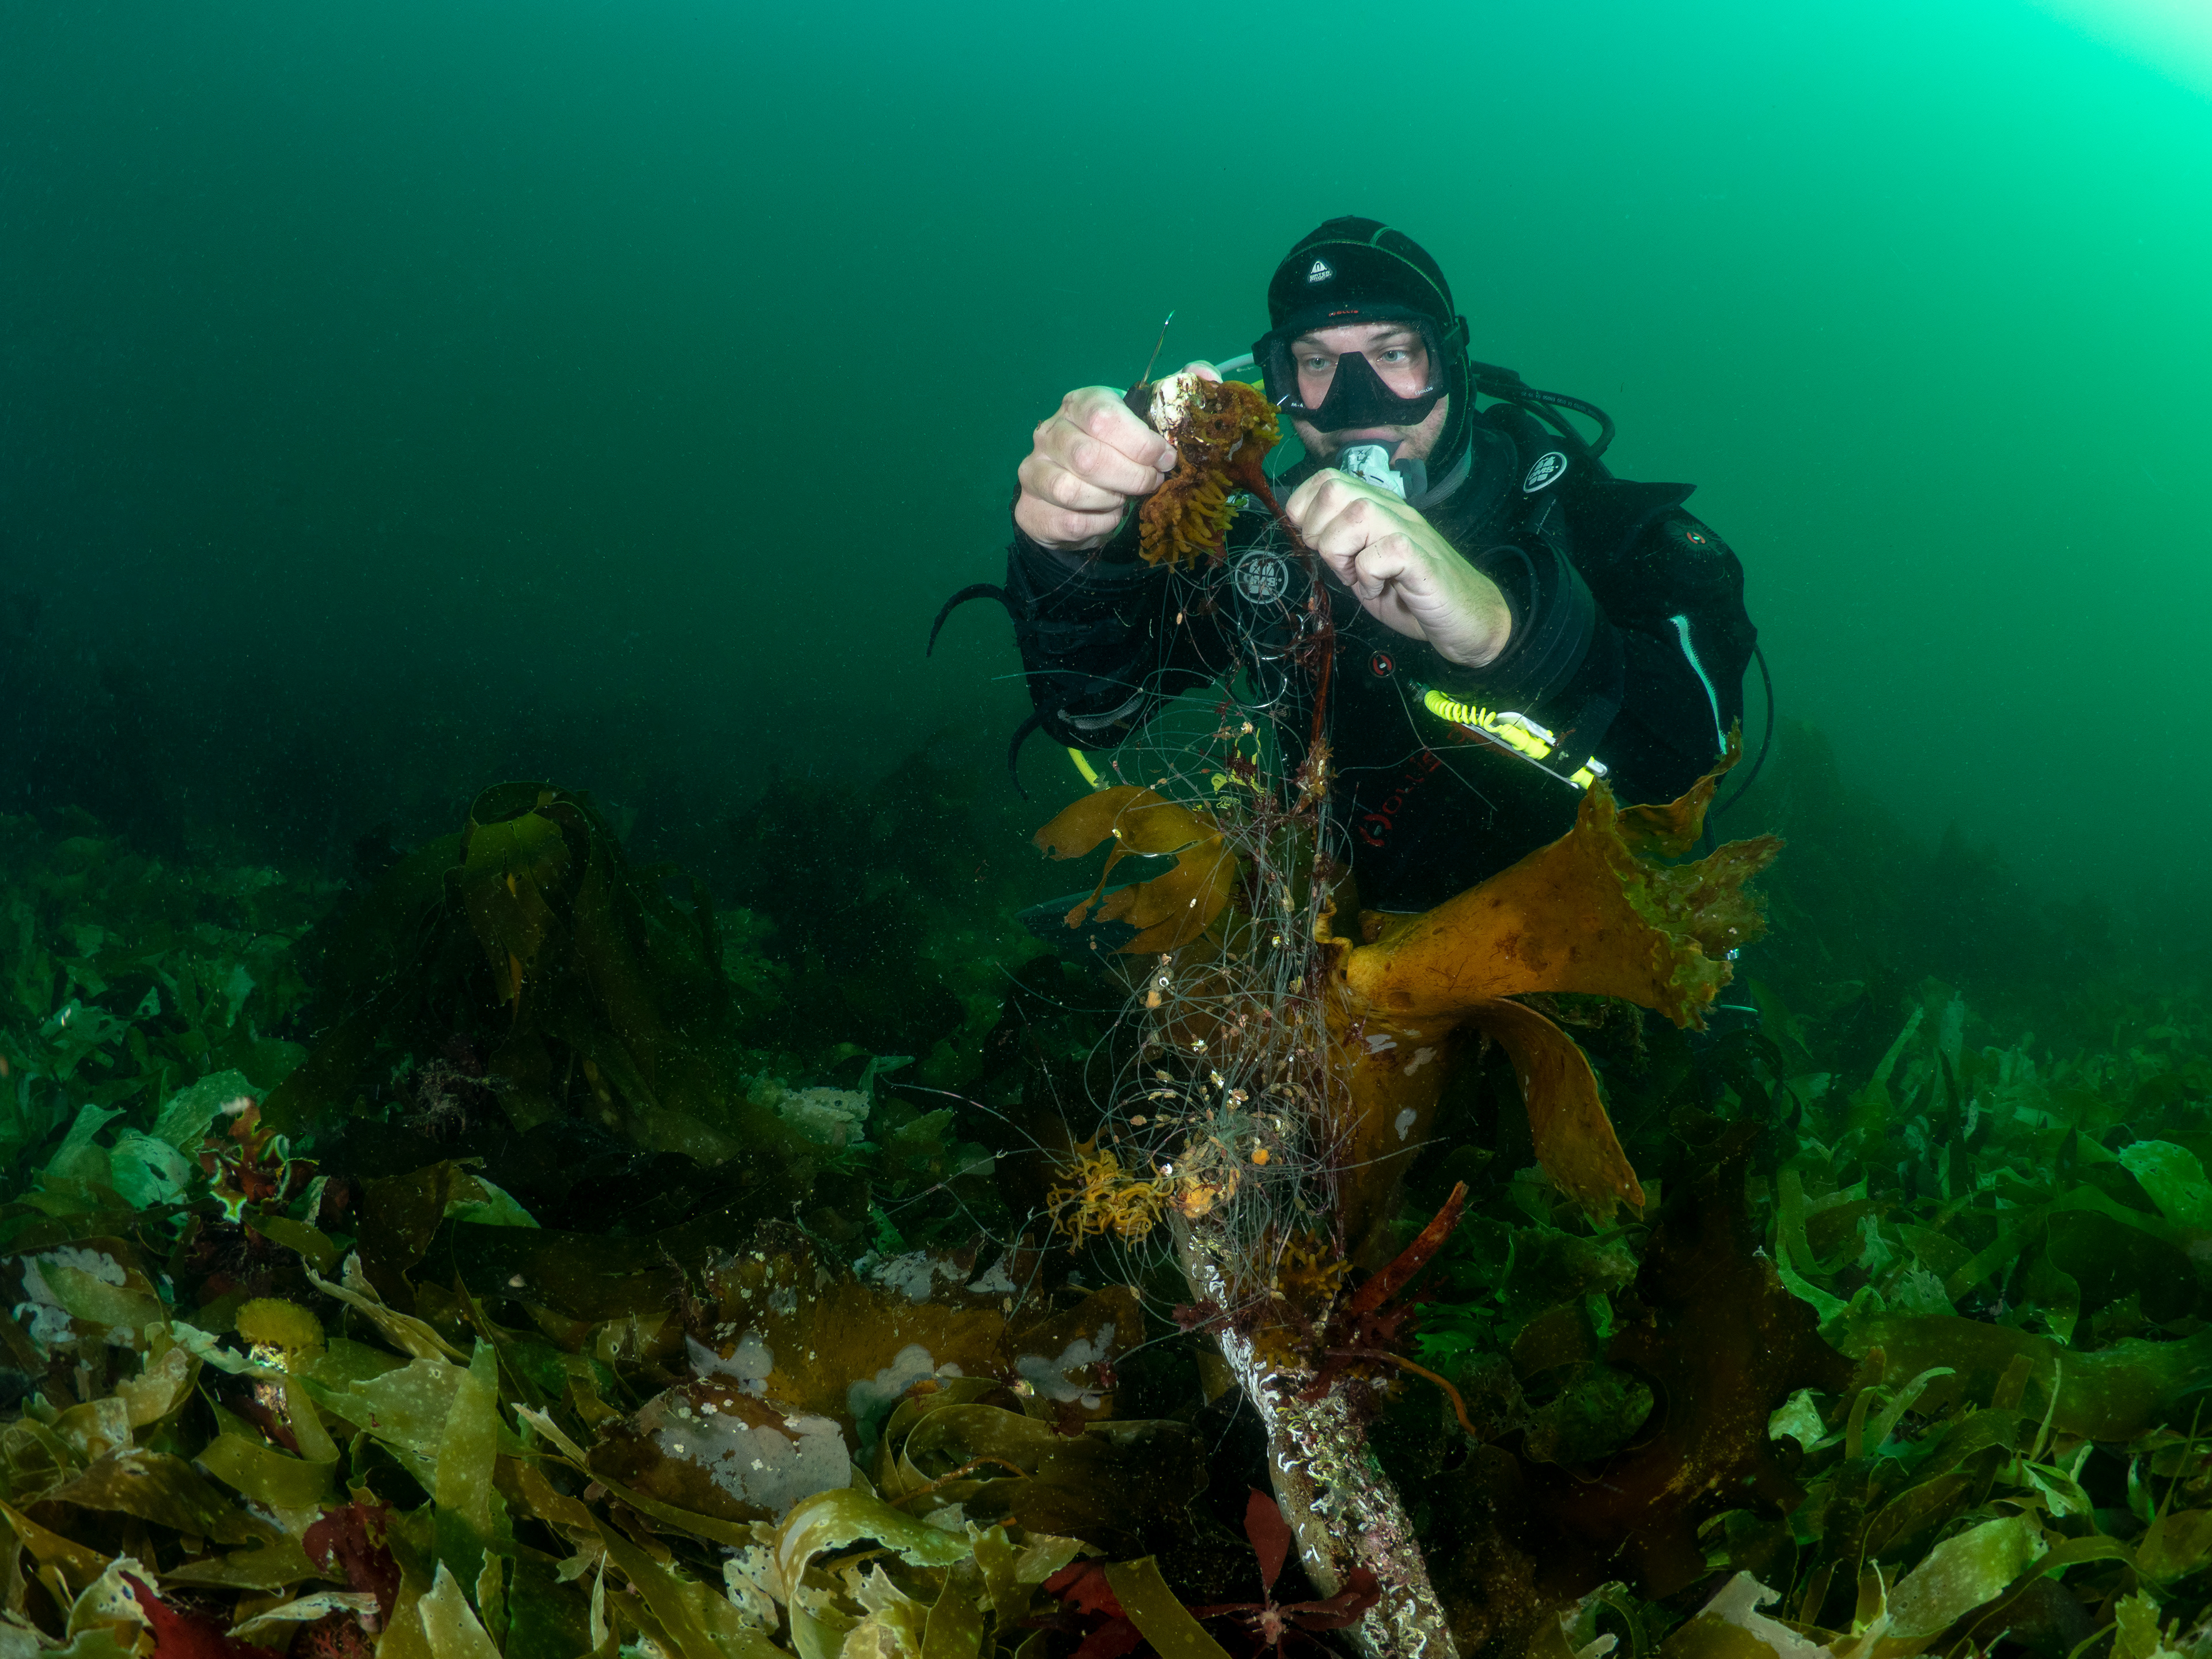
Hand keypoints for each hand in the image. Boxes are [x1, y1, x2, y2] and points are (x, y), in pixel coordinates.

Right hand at [1014, 362, 1218, 549]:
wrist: (1076, 489)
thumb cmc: (1118, 448)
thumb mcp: (1148, 417)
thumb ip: (1179, 392)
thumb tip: (1208, 376)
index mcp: (1079, 404)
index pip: (1103, 417)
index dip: (1141, 443)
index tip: (1166, 458)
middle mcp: (1050, 432)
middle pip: (1089, 458)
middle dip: (1132, 477)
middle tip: (1152, 483)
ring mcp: (1034, 470)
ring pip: (1073, 492)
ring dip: (1112, 501)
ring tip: (1125, 499)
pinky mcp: (1030, 509)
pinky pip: (1069, 522)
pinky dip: (1099, 525)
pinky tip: (1109, 516)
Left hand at [1284, 469, 1513, 667]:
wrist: (1464, 619)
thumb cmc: (1410, 594)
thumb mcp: (1361, 567)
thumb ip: (1338, 546)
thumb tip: (1302, 534)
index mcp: (1375, 507)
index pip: (1326, 479)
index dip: (1305, 509)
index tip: (1314, 544)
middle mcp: (1391, 510)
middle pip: (1333, 488)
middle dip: (1317, 530)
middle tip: (1335, 562)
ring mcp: (1408, 530)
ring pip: (1355, 514)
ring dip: (1341, 553)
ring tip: (1356, 576)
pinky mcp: (1422, 558)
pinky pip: (1383, 552)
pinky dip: (1369, 576)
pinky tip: (1379, 588)